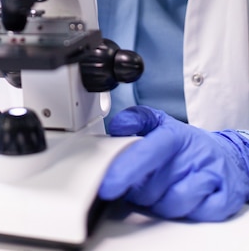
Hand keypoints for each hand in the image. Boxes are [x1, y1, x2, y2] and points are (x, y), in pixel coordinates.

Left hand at [99, 105, 248, 220]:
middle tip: (141, 183)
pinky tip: (182, 200)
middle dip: (140, 191)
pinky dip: (184, 212)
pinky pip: (195, 215)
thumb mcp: (161, 123)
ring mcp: (210, 176)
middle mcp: (193, 154)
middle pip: (153, 187)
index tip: (108, 185)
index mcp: (174, 135)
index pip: (147, 153)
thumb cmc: (186, 144)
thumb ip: (136, 119)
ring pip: (172, 204)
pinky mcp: (224, 198)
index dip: (126, 170)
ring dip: (160, 204)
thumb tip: (118, 126)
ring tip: (160, 192)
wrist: (227, 155)